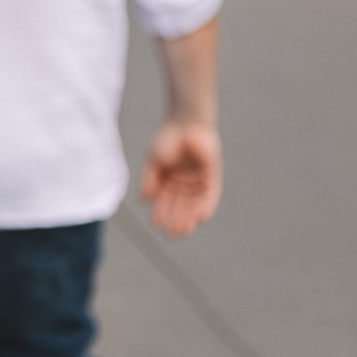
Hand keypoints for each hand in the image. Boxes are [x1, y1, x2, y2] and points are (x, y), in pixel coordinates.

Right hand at [139, 121, 220, 238]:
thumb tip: (144, 200)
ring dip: (189, 218)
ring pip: (194, 204)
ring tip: (184, 231)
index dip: (161, 214)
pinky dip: (206, 206)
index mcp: (167, 180)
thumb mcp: (154, 161)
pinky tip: (201, 218)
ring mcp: (198, 180)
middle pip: (180, 206)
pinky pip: (210, 195)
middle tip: (172, 235)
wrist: (187, 122)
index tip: (156, 225)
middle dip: (176, 221)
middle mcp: (183, 183)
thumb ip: (150, 179)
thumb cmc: (168, 139)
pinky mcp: (212, 175)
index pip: (164, 202)